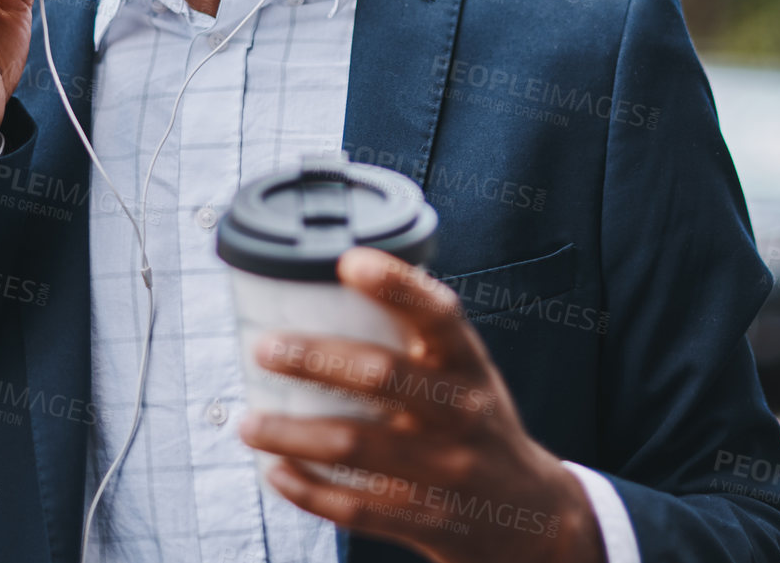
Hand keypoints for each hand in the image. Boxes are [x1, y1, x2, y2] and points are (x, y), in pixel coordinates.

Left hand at [239, 248, 605, 562]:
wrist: (531, 517)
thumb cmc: (479, 426)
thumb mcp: (470, 375)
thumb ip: (421, 338)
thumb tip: (339, 280)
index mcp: (470, 367)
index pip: (440, 315)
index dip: (397, 285)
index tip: (349, 260)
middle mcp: (461, 413)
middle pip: (383, 377)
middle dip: (316, 359)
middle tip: (265, 347)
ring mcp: (444, 469)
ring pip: (355, 445)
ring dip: (292, 433)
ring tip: (248, 422)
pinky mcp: (425, 519)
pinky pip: (355, 506)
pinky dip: (307, 490)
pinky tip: (277, 472)